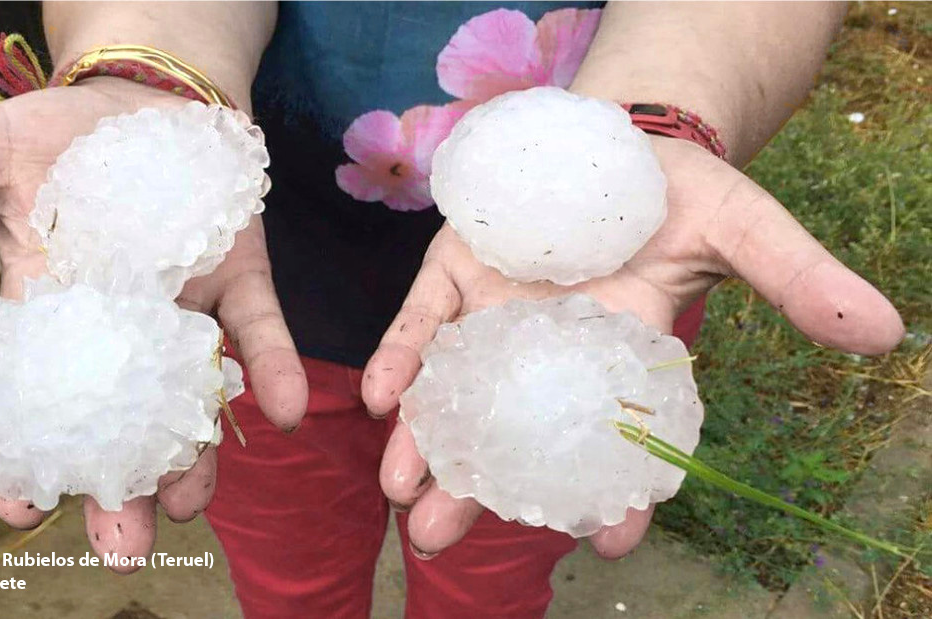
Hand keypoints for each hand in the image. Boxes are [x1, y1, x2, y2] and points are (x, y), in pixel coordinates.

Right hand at [0, 78, 306, 572]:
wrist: (147, 103)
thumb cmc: (59, 135)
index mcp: (54, 311)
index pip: (33, 397)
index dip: (22, 455)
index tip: (20, 505)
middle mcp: (123, 330)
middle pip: (118, 423)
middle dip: (119, 486)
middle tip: (122, 548)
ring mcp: (187, 312)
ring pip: (190, 398)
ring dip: (195, 453)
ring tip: (188, 502)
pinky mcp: (241, 283)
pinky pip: (260, 334)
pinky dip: (275, 370)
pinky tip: (283, 411)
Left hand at [361, 136, 903, 559]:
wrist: (615, 138)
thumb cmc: (682, 191)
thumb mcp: (743, 228)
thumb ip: (795, 278)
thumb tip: (883, 332)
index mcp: (620, 355)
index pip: (617, 437)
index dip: (621, 491)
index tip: (612, 542)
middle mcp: (549, 353)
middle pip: (513, 434)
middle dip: (481, 491)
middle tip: (441, 541)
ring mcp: (496, 317)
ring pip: (455, 393)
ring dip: (425, 444)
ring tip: (405, 498)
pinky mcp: (455, 276)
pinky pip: (422, 323)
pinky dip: (401, 358)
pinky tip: (379, 398)